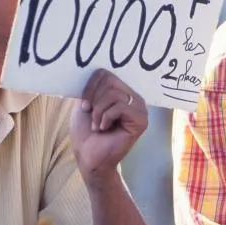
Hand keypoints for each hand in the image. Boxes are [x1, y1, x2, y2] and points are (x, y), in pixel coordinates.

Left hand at [69, 69, 147, 184]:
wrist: (88, 157)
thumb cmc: (85, 132)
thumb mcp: (85, 102)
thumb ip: (92, 86)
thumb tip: (94, 67)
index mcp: (120, 91)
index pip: (105, 73)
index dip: (90, 87)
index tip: (84, 106)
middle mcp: (132, 97)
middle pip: (110, 81)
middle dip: (94, 100)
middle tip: (93, 117)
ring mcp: (139, 108)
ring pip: (114, 94)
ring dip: (99, 111)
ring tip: (98, 125)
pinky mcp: (141, 120)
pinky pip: (121, 107)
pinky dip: (106, 117)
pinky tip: (105, 129)